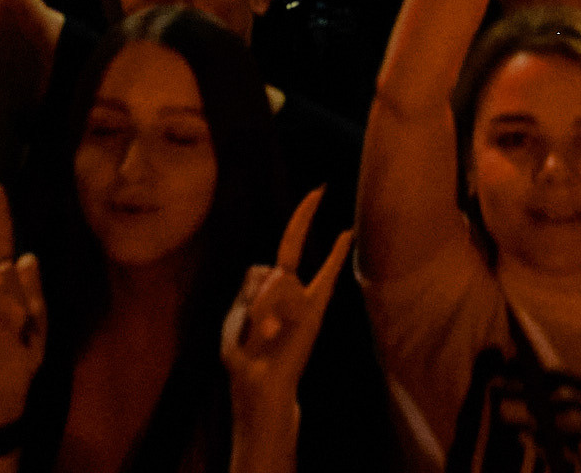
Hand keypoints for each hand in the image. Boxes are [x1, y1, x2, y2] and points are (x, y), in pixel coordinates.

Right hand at [0, 178, 47, 425]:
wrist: (0, 390)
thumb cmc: (21, 355)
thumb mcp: (38, 320)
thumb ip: (34, 287)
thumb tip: (28, 253)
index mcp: (7, 281)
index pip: (4, 239)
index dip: (2, 211)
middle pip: (8, 270)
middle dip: (20, 298)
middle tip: (21, 323)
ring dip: (12, 312)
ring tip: (13, 338)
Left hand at [221, 187, 351, 417]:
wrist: (262, 388)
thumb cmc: (245, 360)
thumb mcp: (233, 324)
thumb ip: (252, 294)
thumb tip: (280, 277)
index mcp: (264, 292)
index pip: (272, 258)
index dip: (298, 223)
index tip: (318, 193)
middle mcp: (287, 289)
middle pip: (267, 272)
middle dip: (261, 301)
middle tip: (263, 333)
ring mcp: (304, 298)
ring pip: (278, 284)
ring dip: (267, 312)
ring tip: (269, 340)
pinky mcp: (315, 311)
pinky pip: (327, 277)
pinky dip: (337, 255)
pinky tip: (347, 232)